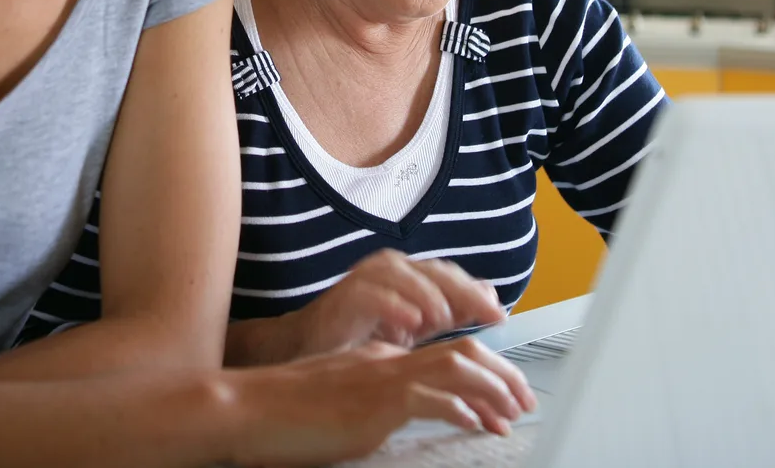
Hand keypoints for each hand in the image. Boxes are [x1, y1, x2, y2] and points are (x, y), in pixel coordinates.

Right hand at [225, 337, 537, 467]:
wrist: (249, 410)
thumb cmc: (286, 416)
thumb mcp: (342, 404)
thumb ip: (375, 405)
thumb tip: (404, 417)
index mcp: (379, 358)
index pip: (444, 355)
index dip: (483, 376)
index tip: (503, 402)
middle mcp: (386, 359)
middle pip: (461, 351)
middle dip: (502, 374)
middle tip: (525, 401)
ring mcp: (382, 376)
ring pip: (457, 365)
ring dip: (494, 387)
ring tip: (513, 411)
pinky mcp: (375, 400)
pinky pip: (431, 394)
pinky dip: (460, 406)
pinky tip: (475, 423)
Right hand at [289, 250, 506, 356]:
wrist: (313, 349)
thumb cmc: (363, 336)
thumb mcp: (416, 325)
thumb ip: (450, 311)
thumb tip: (489, 300)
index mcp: (409, 275)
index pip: (450, 276)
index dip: (476, 293)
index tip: (501, 315)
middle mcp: (390, 269)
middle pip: (433, 271)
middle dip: (463, 293)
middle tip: (485, 315)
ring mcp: (366, 279)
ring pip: (405, 276)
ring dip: (428, 297)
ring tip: (445, 320)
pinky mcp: (345, 296)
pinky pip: (372, 294)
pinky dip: (394, 307)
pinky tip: (410, 324)